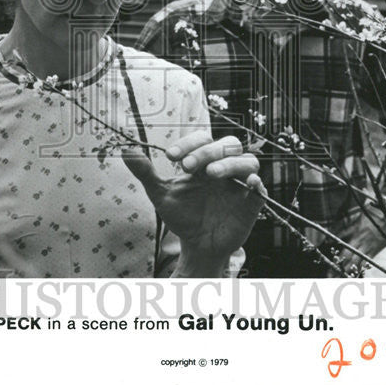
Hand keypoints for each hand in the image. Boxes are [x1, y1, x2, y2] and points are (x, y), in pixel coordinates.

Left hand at [121, 131, 264, 276]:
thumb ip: (146, 173)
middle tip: (187, 166)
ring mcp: (239, 183)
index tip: (170, 156)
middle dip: (207, 151)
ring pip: (247, 160)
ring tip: (211, 174)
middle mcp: (224, 167)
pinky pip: (260, 185)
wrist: (196, 245)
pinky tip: (246, 183)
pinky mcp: (251, 201)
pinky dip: (255, 180)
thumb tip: (126, 151)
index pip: (202, 139)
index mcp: (204, 161)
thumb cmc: (182, 216)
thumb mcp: (161, 195)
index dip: (189, 143)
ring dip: (229, 162)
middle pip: (227, 144)